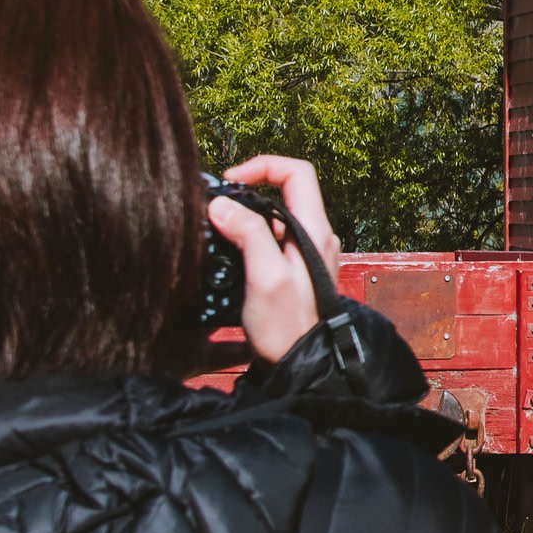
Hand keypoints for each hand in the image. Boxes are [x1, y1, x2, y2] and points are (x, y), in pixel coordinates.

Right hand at [206, 155, 342, 362]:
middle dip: (246, 192)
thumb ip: (248, 235)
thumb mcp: (265, 277)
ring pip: (273, 214)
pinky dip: (247, 235)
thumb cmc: (287, 327)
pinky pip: (270, 237)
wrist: (299, 365)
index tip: (231, 181)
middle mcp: (315, 236)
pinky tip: (228, 251)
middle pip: (282, 190)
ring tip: (217, 228)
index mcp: (315, 231)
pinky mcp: (293, 268)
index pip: (297, 172)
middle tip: (217, 207)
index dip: (263, 167)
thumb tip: (222, 205)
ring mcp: (306, 251)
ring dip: (244, 215)